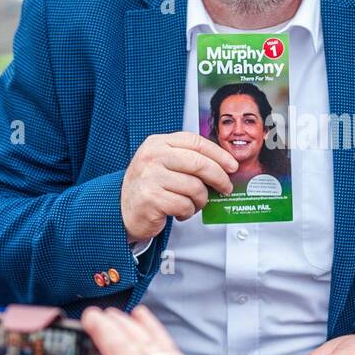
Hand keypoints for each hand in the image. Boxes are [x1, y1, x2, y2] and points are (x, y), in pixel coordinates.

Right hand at [120, 132, 237, 240]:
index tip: (232, 165)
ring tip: (194, 204)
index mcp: (158, 143)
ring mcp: (150, 177)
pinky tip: (180, 212)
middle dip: (219, 177)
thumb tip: (224, 166)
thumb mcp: (164, 163)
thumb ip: (188, 159)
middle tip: (226, 187)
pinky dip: (187, 212)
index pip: (195, 142)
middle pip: (199, 163)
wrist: (122, 209)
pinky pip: (184, 205)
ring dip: (200, 200)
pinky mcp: (151, 198)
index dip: (218, 154)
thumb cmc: (149, 186)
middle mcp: (152, 156)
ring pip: (194, 187)